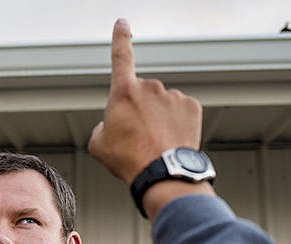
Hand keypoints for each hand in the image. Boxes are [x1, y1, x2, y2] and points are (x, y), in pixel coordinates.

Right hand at [88, 19, 202, 185]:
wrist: (161, 173)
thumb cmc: (128, 159)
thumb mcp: (98, 144)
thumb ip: (102, 126)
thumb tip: (110, 125)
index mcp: (123, 92)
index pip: (121, 56)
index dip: (120, 38)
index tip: (122, 24)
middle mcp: (150, 87)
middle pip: (142, 93)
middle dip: (139, 109)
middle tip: (137, 136)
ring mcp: (173, 96)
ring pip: (162, 103)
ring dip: (158, 118)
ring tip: (154, 142)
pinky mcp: (192, 106)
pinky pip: (180, 111)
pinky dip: (176, 123)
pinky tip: (170, 139)